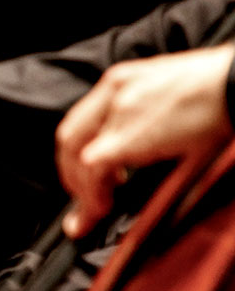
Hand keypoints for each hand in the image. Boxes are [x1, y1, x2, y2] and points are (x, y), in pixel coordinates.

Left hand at [56, 44, 234, 236]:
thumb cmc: (222, 90)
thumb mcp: (171, 97)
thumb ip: (145, 120)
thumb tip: (141, 154)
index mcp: (122, 80)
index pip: (82, 120)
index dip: (76, 151)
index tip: (84, 174)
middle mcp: (113, 92)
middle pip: (70, 138)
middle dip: (72, 173)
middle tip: (83, 199)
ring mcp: (117, 113)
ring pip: (77, 157)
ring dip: (81, 189)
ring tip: (93, 211)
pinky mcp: (125, 137)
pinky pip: (94, 171)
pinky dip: (92, 194)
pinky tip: (101, 209)